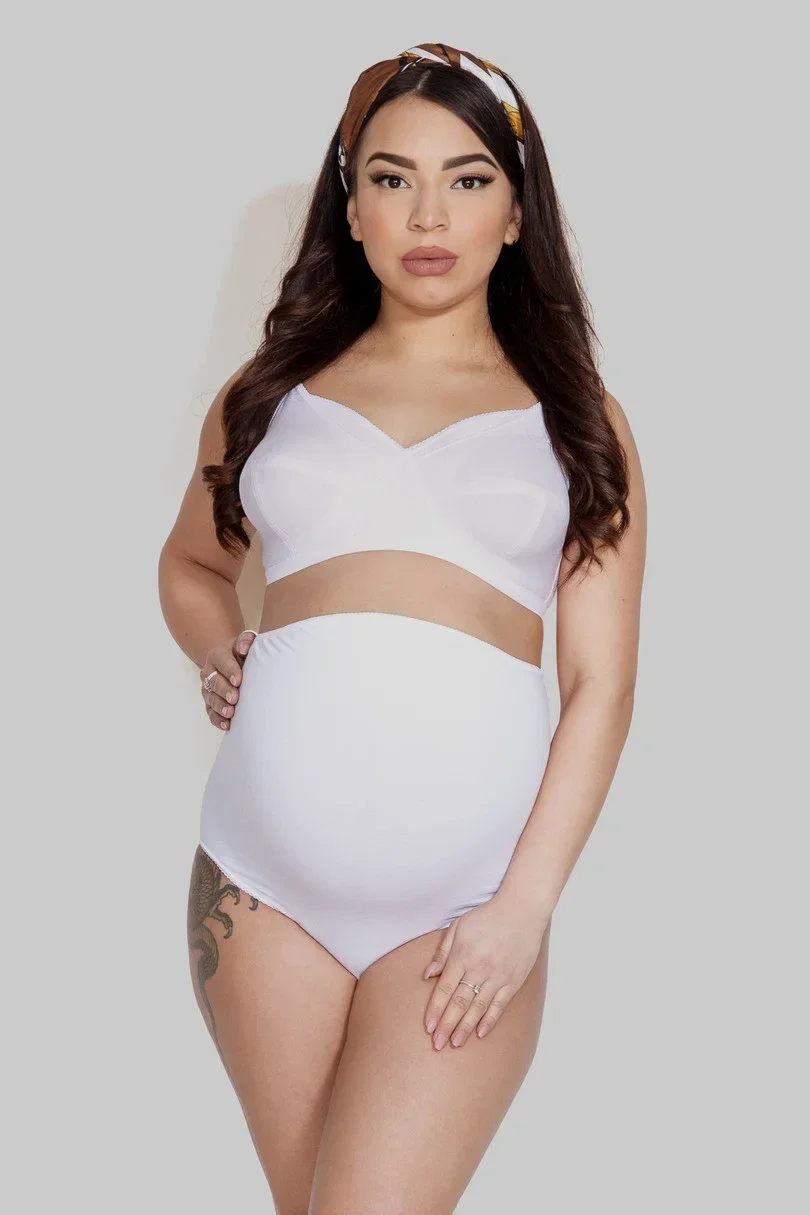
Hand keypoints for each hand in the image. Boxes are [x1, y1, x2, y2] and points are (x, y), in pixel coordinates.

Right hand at [200, 629, 256, 729]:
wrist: (234, 661)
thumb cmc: (244, 653)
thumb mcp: (246, 642)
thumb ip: (246, 640)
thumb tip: (244, 649)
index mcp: (218, 654)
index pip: (222, 661)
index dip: (230, 670)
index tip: (238, 680)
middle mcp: (209, 671)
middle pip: (214, 681)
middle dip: (224, 690)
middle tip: (234, 698)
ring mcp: (208, 688)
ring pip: (210, 698)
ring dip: (220, 706)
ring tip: (230, 713)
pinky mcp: (210, 702)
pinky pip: (210, 712)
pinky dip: (218, 719)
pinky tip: (227, 724)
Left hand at [421, 889, 548, 1049]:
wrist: (522, 910)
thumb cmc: (487, 916)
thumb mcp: (459, 926)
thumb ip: (443, 952)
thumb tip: (428, 975)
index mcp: (463, 955)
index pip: (445, 989)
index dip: (435, 1010)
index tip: (428, 1027)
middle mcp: (479, 969)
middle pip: (459, 1003)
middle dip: (446, 1025)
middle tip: (437, 1045)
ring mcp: (498, 976)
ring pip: (478, 1008)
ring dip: (465, 1028)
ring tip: (455, 1044)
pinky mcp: (513, 981)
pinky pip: (499, 1005)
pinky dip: (489, 1020)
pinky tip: (480, 1033)